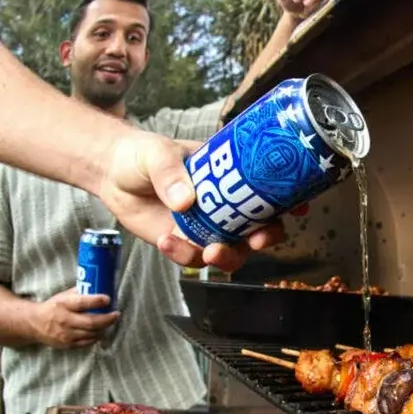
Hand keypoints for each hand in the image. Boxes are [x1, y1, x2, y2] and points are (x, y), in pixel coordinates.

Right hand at [32, 288, 119, 348]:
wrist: (34, 323)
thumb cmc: (54, 307)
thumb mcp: (64, 296)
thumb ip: (81, 292)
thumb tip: (101, 286)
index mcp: (64, 305)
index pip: (82, 303)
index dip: (97, 301)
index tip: (108, 299)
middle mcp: (65, 320)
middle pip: (91, 322)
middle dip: (108, 319)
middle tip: (116, 314)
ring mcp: (66, 334)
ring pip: (92, 333)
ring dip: (104, 328)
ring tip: (110, 321)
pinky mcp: (68, 344)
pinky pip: (88, 342)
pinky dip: (97, 336)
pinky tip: (100, 330)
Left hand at [97, 129, 290, 271]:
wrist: (112, 175)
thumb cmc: (142, 155)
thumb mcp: (158, 154)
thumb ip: (171, 173)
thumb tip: (186, 200)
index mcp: (233, 177)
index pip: (270, 190)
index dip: (290, 201)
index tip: (299, 209)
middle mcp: (227, 206)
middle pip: (261, 228)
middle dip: (265, 238)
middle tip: (256, 241)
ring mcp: (208, 227)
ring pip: (233, 252)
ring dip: (227, 257)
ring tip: (208, 252)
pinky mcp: (185, 244)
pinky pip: (194, 259)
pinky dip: (183, 256)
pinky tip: (166, 241)